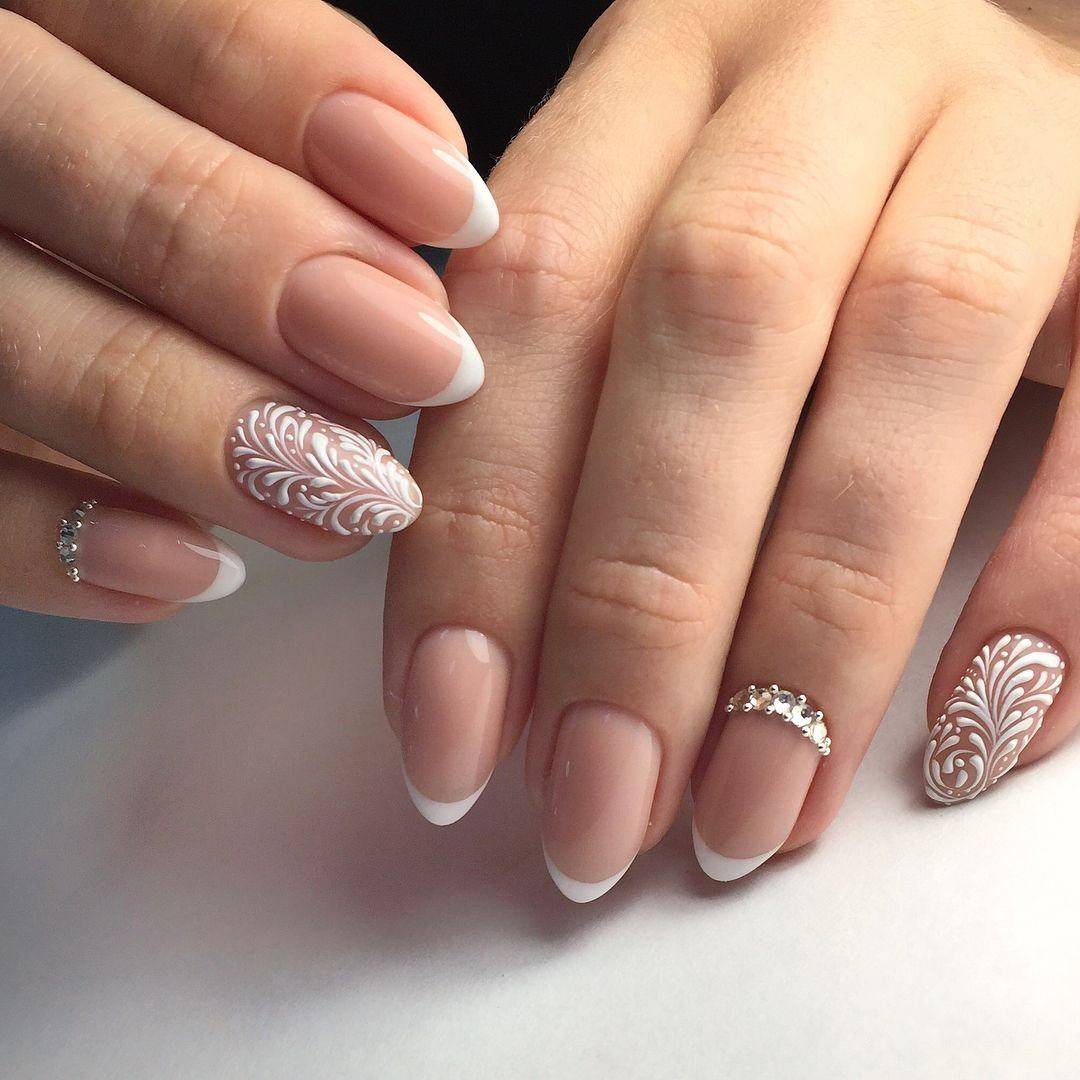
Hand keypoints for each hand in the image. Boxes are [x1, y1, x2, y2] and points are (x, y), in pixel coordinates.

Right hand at [0, 0, 496, 619]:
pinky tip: (197, 569)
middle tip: (429, 369)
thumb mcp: (185, 108)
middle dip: (273, 279)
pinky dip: (67, 541)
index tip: (456, 212)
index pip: (165, 20)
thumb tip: (437, 211)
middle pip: (95, 185)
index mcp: (35, 14)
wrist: (21, 257)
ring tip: (356, 496)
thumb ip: (277, 125)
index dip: (312, 110)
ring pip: (24, 349)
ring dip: (203, 432)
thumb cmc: (141, 195)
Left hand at [384, 0, 1079, 897]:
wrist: (961, 98)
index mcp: (652, 78)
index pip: (530, 302)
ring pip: (908, 348)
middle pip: (708, 322)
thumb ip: (548, 404)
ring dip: (817, 625)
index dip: (481, 539)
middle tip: (603, 807)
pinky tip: (960, 734)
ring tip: (754, 812)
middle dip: (642, 606)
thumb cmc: (763, 208)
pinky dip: (1046, 584)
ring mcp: (995, 130)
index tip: (455, 742)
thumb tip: (494, 660)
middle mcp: (817, 79)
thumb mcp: (631, 260)